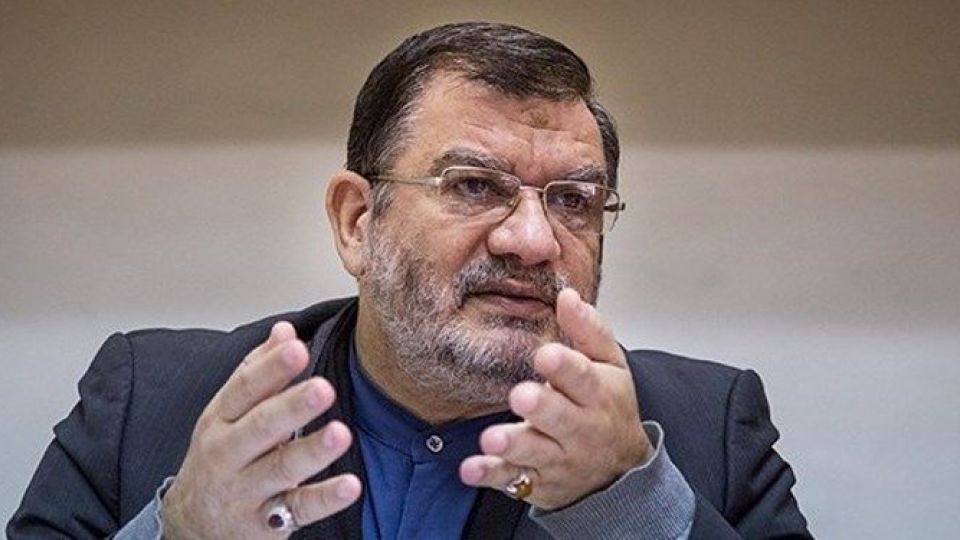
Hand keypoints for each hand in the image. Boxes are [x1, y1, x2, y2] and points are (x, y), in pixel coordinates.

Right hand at [162, 322, 361, 538]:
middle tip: (323, 388)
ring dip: (312, 451)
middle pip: (261, 426)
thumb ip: (258, 371)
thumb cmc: (219, 458)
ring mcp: (245, 490)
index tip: (297, 347)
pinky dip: (324, 499)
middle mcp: (228, 453)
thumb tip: (285, 329)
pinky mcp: (264, 524)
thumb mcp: (228, 413)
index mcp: (221, 419)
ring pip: (281, 468)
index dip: (271, 368)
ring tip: (341, 433)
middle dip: (292, 406)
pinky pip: (297, 510)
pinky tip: (350, 485)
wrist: (189, 525)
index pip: (245, 388)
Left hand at [459, 288, 650, 509]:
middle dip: (542, 407)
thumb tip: (567, 295)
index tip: (546, 355)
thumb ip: (588, 330)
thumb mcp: (610, 364)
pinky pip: (513, 480)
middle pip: (561, 418)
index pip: (583, 377)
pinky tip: (470, 469)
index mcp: (597, 393)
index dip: (565, 367)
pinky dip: (491, 475)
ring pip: (535, 451)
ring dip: (513, 444)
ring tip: (491, 438)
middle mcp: (580, 427)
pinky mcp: (538, 480)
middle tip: (520, 396)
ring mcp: (558, 456)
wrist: (620, 469)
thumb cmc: (608, 406)